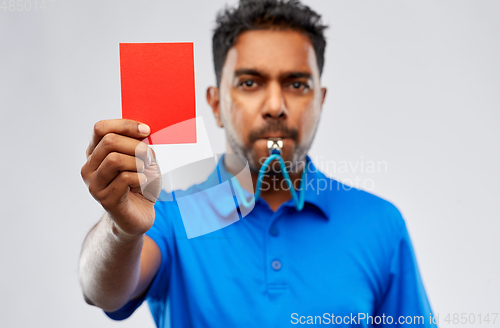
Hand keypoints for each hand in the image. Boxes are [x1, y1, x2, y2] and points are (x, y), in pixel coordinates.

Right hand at [81, 119, 161, 237]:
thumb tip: (143, 130)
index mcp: (96, 153)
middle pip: (109, 141)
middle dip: (136, 146)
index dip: (125, 125)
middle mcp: (89, 168)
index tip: (146, 130)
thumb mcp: (143, 159)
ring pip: (115, 159)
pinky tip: (142, 184)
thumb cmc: (140, 185)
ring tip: (145, 171)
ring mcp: (95, 184)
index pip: (101, 128)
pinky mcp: (105, 199)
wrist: (139, 216)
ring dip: (138, 163)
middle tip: (149, 158)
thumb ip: (139, 144)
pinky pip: (124, 178)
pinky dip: (140, 178)